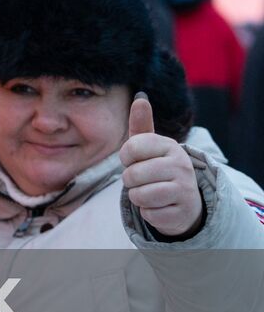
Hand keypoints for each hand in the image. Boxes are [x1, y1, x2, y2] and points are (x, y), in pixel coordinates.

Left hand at [120, 92, 203, 238]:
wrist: (184, 201)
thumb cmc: (158, 169)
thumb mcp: (149, 147)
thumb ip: (141, 125)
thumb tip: (140, 97)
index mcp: (170, 146)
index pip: (130, 148)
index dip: (126, 158)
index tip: (135, 160)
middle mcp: (181, 165)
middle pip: (132, 175)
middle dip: (130, 181)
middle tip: (144, 180)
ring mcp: (185, 190)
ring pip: (139, 196)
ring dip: (138, 197)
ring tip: (151, 192)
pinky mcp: (182, 212)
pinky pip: (148, 214)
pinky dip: (148, 213)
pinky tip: (160, 206)